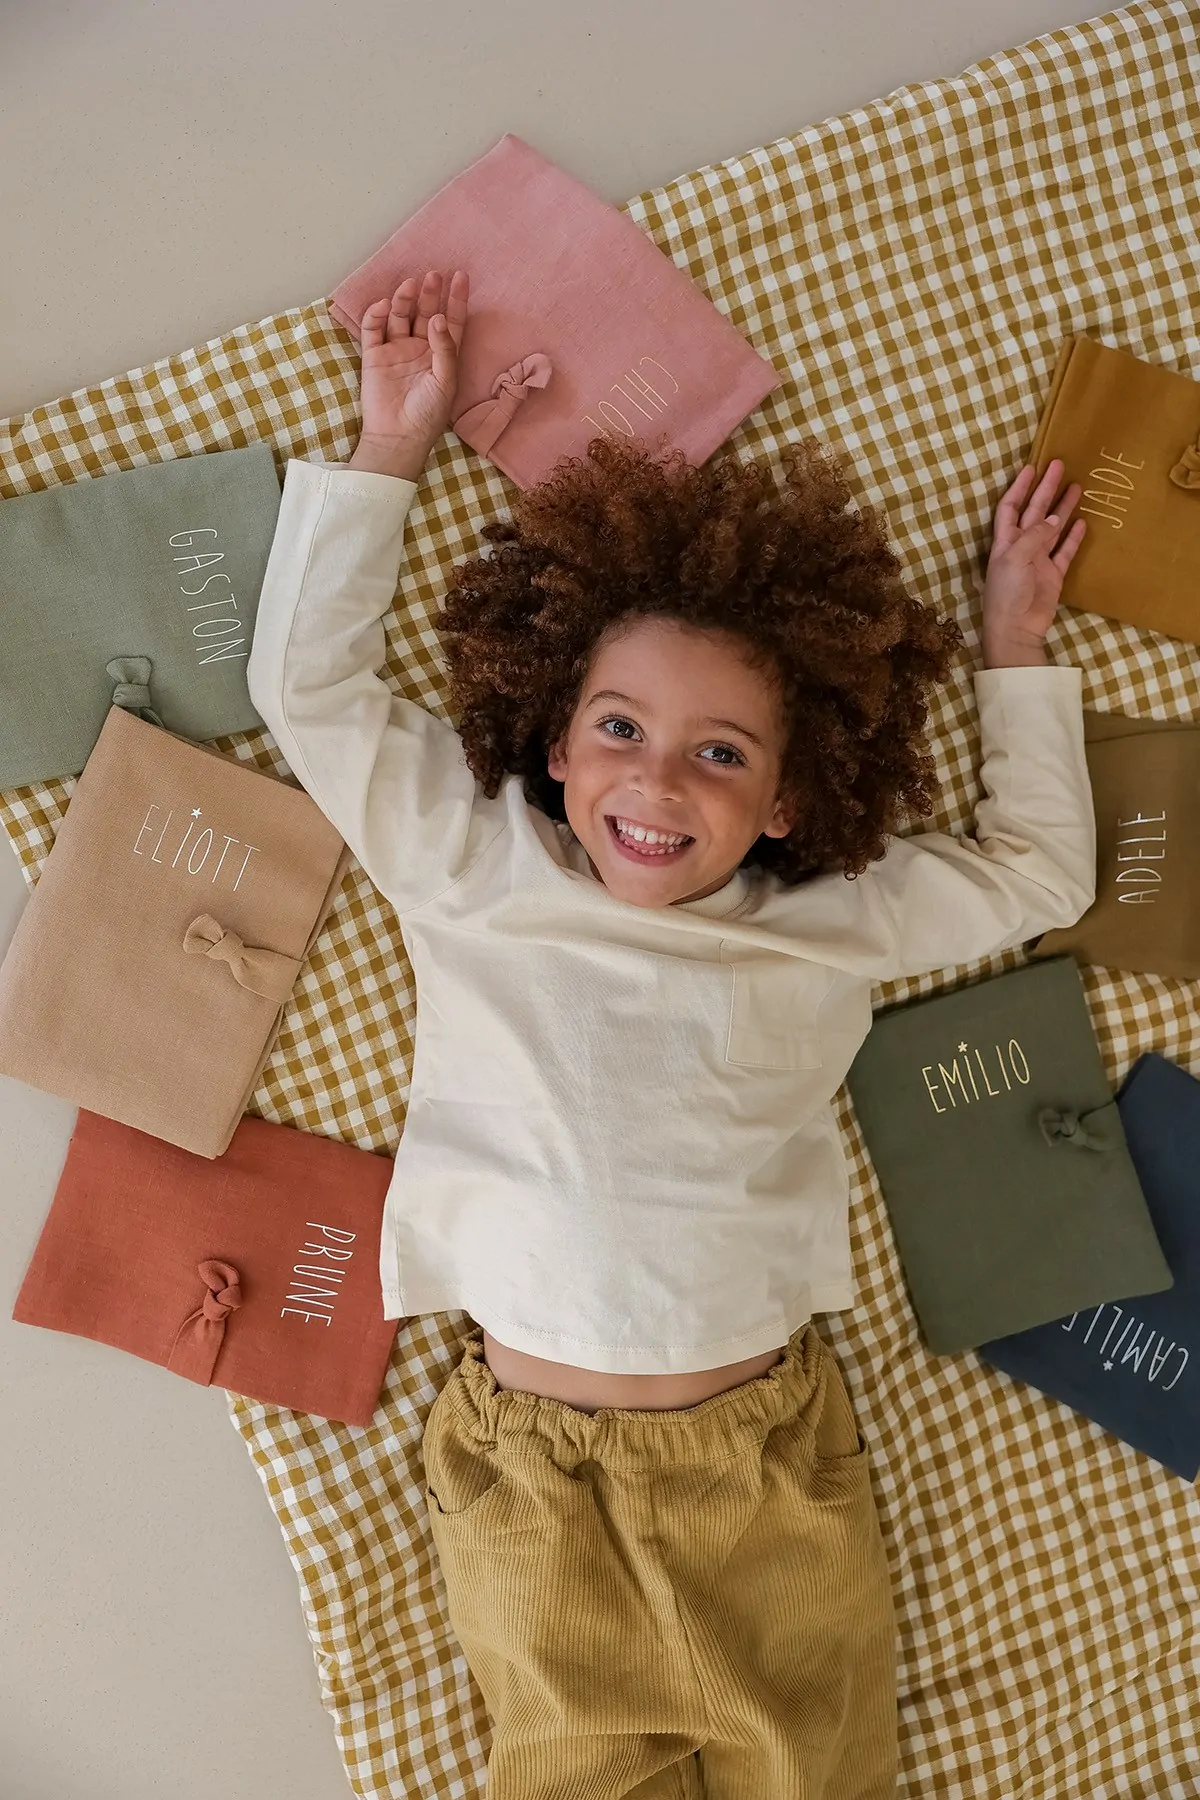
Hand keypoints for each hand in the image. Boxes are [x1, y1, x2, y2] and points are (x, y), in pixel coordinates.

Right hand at [348, 270, 468, 481]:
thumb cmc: (428, 413)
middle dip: (429, 294)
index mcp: (441, 354)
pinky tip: (383, 306)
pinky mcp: (374, 355)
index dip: (456, 299)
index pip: (451, 321)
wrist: (398, 436)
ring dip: (404, 299)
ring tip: (409, 286)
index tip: (460, 276)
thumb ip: (444, 349)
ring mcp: (396, 349)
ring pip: (399, 316)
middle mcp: (419, 348)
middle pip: (425, 313)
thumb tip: (438, 318)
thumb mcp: (445, 381)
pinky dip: (375, 315)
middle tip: (433, 275)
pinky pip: (373, 329)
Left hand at [981, 460, 1085, 667]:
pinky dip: (1074, 537)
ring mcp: (1038, 560)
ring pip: (1053, 528)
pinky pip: (1065, 551)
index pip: (1010, 507)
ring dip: (1063, 508)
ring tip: (1078, 486)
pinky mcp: (1053, 574)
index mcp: (1005, 541)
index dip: (1019, 487)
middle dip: (1046, 489)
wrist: (1016, 628)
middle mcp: (1021, 546)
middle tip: (1060, 465)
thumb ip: (1034, 536)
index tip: (1031, 467)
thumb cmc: (1008, 593)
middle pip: (1034, 511)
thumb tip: (1054, 519)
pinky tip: (1083, 521)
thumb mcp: (1015, 559)